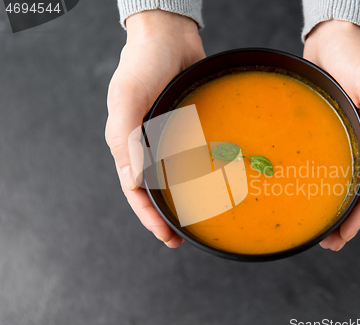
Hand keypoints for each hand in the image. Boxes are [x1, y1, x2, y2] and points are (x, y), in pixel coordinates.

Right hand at [106, 10, 204, 246]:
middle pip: (153, 189)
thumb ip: (128, 140)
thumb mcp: (129, 99)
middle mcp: (146, 144)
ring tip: (200, 218)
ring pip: (173, 176)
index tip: (166, 237)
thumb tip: (135, 182)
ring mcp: (166, 136)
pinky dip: (201, 171)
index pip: (134, 190)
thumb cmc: (143, 64)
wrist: (170, 36)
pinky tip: (216, 181)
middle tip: (183, 236)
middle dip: (166, 215)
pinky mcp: (185, 127)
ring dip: (184, 198)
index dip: (148, 217)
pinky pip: (192, 155)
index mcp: (125, 143)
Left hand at [303, 20, 359, 250]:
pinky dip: (322, 181)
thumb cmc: (357, 59)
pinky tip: (309, 193)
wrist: (334, 38)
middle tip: (328, 243)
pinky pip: (329, 162)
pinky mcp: (331, 130)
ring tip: (320, 230)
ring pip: (343, 179)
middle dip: (346, 218)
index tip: (344, 235)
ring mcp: (349, 136)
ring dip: (334, 205)